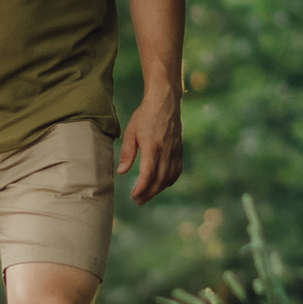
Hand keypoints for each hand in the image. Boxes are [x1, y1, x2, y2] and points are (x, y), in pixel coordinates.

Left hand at [118, 87, 184, 204]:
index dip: (141, 189)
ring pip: (169, 177)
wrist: (165, 102)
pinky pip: (177, 170)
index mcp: (153, 147)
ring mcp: (175, 151)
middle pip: (160, 180)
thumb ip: (128, 153)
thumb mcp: (131, 132)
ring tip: (147, 195)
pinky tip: (161, 185)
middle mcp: (167, 151)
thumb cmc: (145, 115)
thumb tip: (122, 172)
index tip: (134, 196)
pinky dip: (169, 181)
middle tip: (138, 201)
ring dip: (159, 189)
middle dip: (149, 193)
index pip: (148, 175)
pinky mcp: (180, 150)